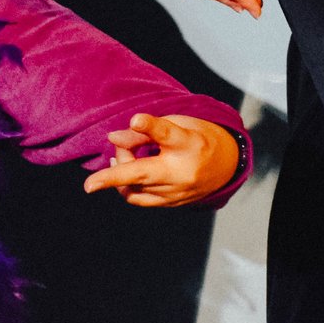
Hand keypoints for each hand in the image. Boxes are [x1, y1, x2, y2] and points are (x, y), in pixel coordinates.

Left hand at [83, 112, 242, 207]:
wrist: (227, 164)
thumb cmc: (198, 137)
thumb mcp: (178, 123)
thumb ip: (147, 130)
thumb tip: (113, 138)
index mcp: (188, 143)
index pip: (167, 133)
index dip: (150, 125)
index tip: (135, 119)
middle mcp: (182, 171)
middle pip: (142, 173)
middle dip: (114, 178)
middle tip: (96, 175)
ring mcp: (177, 192)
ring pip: (135, 188)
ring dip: (120, 174)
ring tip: (121, 155)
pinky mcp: (172, 203)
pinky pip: (140, 198)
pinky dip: (127, 187)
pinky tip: (125, 170)